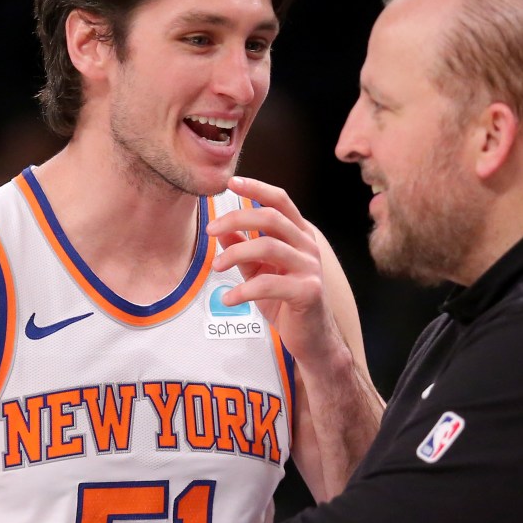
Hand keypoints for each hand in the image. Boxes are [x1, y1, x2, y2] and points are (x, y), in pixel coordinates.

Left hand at [206, 176, 343, 366]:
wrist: (312, 339)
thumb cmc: (286, 302)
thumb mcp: (259, 272)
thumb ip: (243, 249)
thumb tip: (221, 230)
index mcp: (299, 235)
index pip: (280, 201)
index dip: (256, 188)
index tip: (231, 183)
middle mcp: (308, 246)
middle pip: (271, 218)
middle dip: (235, 219)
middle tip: (210, 231)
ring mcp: (310, 268)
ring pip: (268, 247)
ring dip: (234, 254)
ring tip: (217, 268)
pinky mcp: (308, 292)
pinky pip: (269, 283)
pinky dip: (242, 290)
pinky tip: (229, 299)